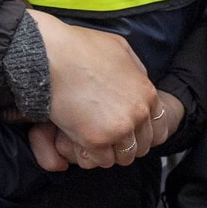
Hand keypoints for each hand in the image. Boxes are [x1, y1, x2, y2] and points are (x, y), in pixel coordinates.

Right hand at [34, 10, 157, 167]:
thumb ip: (135, 68)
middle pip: (141, 146)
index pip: (158, 128)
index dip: (140, 132)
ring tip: (89, 139)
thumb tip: (139, 79)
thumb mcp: (118, 48)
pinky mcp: (96, 139)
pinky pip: (99, 160)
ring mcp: (118, 128)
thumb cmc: (76, 47)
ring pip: (122, 157)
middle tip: (104, 136)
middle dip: (124, 144)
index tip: (125, 131)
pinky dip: (89, 155)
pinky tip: (77, 141)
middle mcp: (137, 113)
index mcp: (146, 93)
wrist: (48, 55)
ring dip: (107, 152)